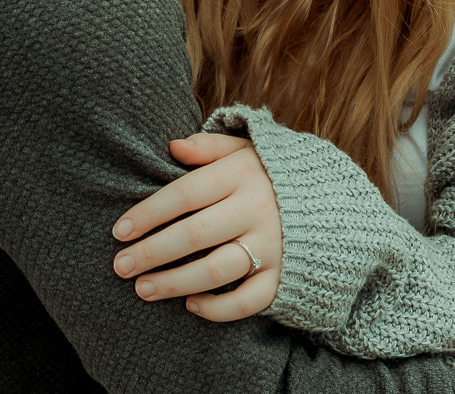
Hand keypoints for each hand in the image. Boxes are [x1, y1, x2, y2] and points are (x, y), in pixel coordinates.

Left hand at [111, 132, 282, 320]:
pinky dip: (219, 308)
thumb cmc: (270, 174)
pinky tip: (191, 305)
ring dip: (175, 283)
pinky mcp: (285, 276)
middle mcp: (255, 211)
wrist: (336, 202)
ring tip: (143, 289)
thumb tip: (172, 146)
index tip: (119, 231)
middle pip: (194, 235)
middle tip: (119, 266)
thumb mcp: (245, 148)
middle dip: (152, 253)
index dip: (148, 214)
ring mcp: (272, 246)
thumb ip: (208, 146)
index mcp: (239, 175)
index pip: (183, 195)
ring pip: (216, 270)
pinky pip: (249, 300)